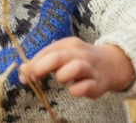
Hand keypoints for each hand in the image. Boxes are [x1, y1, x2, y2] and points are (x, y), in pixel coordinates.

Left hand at [19, 37, 134, 98]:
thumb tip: (23, 71)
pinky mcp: (98, 84)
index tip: (23, 73)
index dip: (33, 62)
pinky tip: (73, 90)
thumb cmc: (81, 60)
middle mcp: (80, 53)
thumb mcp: (65, 54)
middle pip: (58, 56)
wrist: (112, 64)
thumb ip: (45, 61)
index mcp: (69, 44)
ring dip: (62, 75)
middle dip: (41, 67)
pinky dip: (76, 90)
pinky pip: (85, 87)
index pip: (48, 50)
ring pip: (75, 67)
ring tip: (60, 79)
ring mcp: (90, 68)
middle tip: (32, 78)